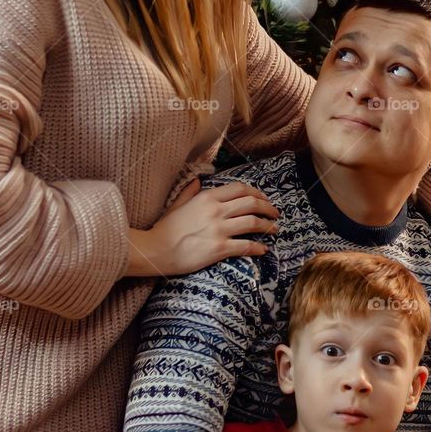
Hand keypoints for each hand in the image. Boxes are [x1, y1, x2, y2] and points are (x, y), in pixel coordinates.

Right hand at [126, 179, 278, 276]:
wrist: (155, 250)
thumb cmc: (164, 228)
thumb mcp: (177, 204)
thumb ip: (190, 191)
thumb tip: (199, 181)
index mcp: (207, 197)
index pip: (240, 189)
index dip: (257, 193)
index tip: (264, 199)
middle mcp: (216, 210)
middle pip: (251, 204)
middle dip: (268, 208)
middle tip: (275, 213)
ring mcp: (219, 229)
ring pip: (253, 223)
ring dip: (268, 226)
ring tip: (274, 229)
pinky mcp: (219, 248)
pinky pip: (246, 246)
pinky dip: (258, 247)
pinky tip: (263, 249)